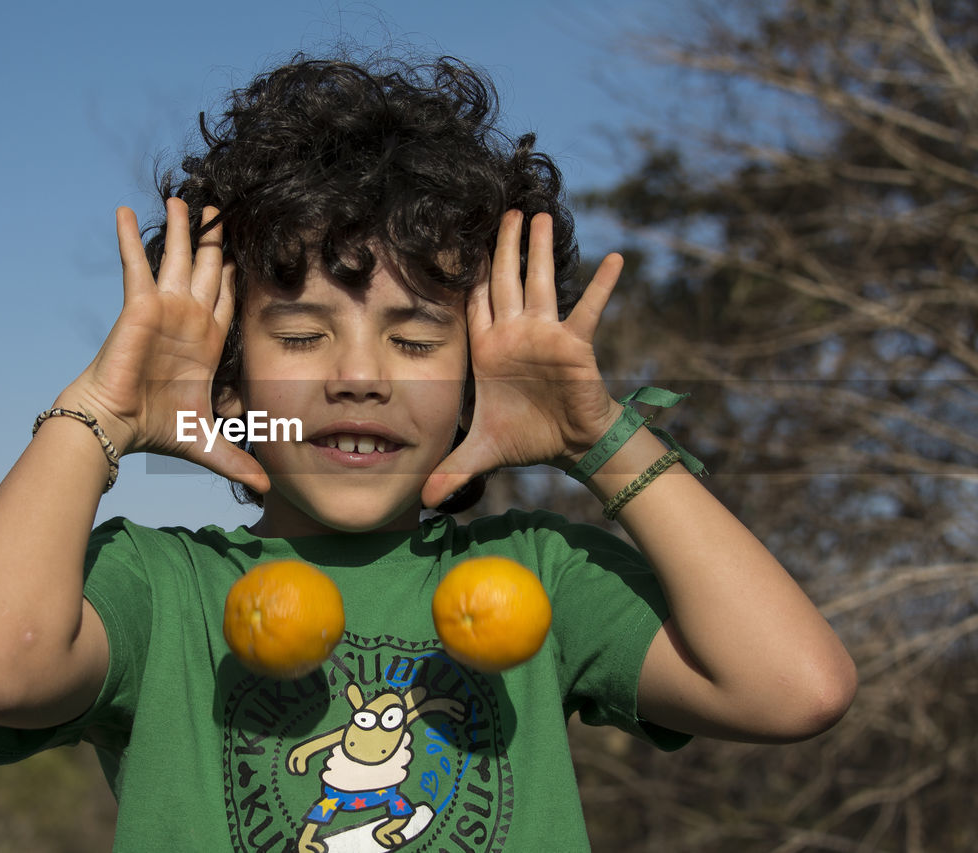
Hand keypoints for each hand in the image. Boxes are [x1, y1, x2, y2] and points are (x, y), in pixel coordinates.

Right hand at [57, 199, 268, 493]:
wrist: (116, 424)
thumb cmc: (155, 428)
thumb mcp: (206, 442)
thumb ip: (237, 461)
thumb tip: (265, 491)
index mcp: (206, 341)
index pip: (227, 298)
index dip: (236, 275)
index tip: (246, 252)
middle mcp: (187, 317)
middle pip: (206, 268)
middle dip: (214, 240)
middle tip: (222, 207)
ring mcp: (164, 307)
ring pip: (176, 257)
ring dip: (182, 227)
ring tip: (187, 197)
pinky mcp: (140, 304)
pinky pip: (136, 262)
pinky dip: (129, 236)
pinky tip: (123, 209)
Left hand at [422, 210, 624, 506]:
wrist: (568, 446)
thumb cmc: (525, 437)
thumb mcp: (482, 453)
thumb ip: (451, 470)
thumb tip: (418, 503)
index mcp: (487, 348)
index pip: (470, 303)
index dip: (464, 273)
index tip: (455, 239)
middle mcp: (514, 333)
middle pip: (503, 280)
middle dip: (502, 246)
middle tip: (503, 209)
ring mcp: (545, 335)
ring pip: (539, 284)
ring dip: (539, 251)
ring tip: (540, 215)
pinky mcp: (575, 345)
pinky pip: (588, 310)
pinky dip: (601, 286)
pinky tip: (613, 258)